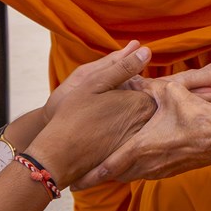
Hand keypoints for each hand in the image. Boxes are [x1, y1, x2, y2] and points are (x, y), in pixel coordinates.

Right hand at [30, 43, 156, 185]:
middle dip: (133, 102)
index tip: (112, 91)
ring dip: (129, 121)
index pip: (150, 88)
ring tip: (102, 123)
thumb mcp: (96, 82)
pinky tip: (103, 138)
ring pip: (141, 124)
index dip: (132, 85)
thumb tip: (146, 50)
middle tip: (103, 108)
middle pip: (147, 107)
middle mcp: (147, 124)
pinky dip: (123, 137)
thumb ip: (124, 66)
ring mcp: (140, 143)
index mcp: (142, 102)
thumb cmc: (74, 115)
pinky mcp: (132, 159)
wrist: (60, 155)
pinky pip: (133, 142)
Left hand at [73, 80, 210, 187]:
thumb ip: (148, 85)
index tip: (74, 183)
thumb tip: (133, 76)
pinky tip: (134, 159)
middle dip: (100, 175)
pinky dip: (135, 168)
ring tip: (103, 167)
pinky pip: (146, 173)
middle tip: (83, 173)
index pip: (108, 167)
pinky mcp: (172, 171)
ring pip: (131, 175)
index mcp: (142, 146)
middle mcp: (148, 164)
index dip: (90, 176)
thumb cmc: (198, 115)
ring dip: (118, 171)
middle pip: (116, 175)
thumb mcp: (171, 92)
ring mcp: (161, 170)